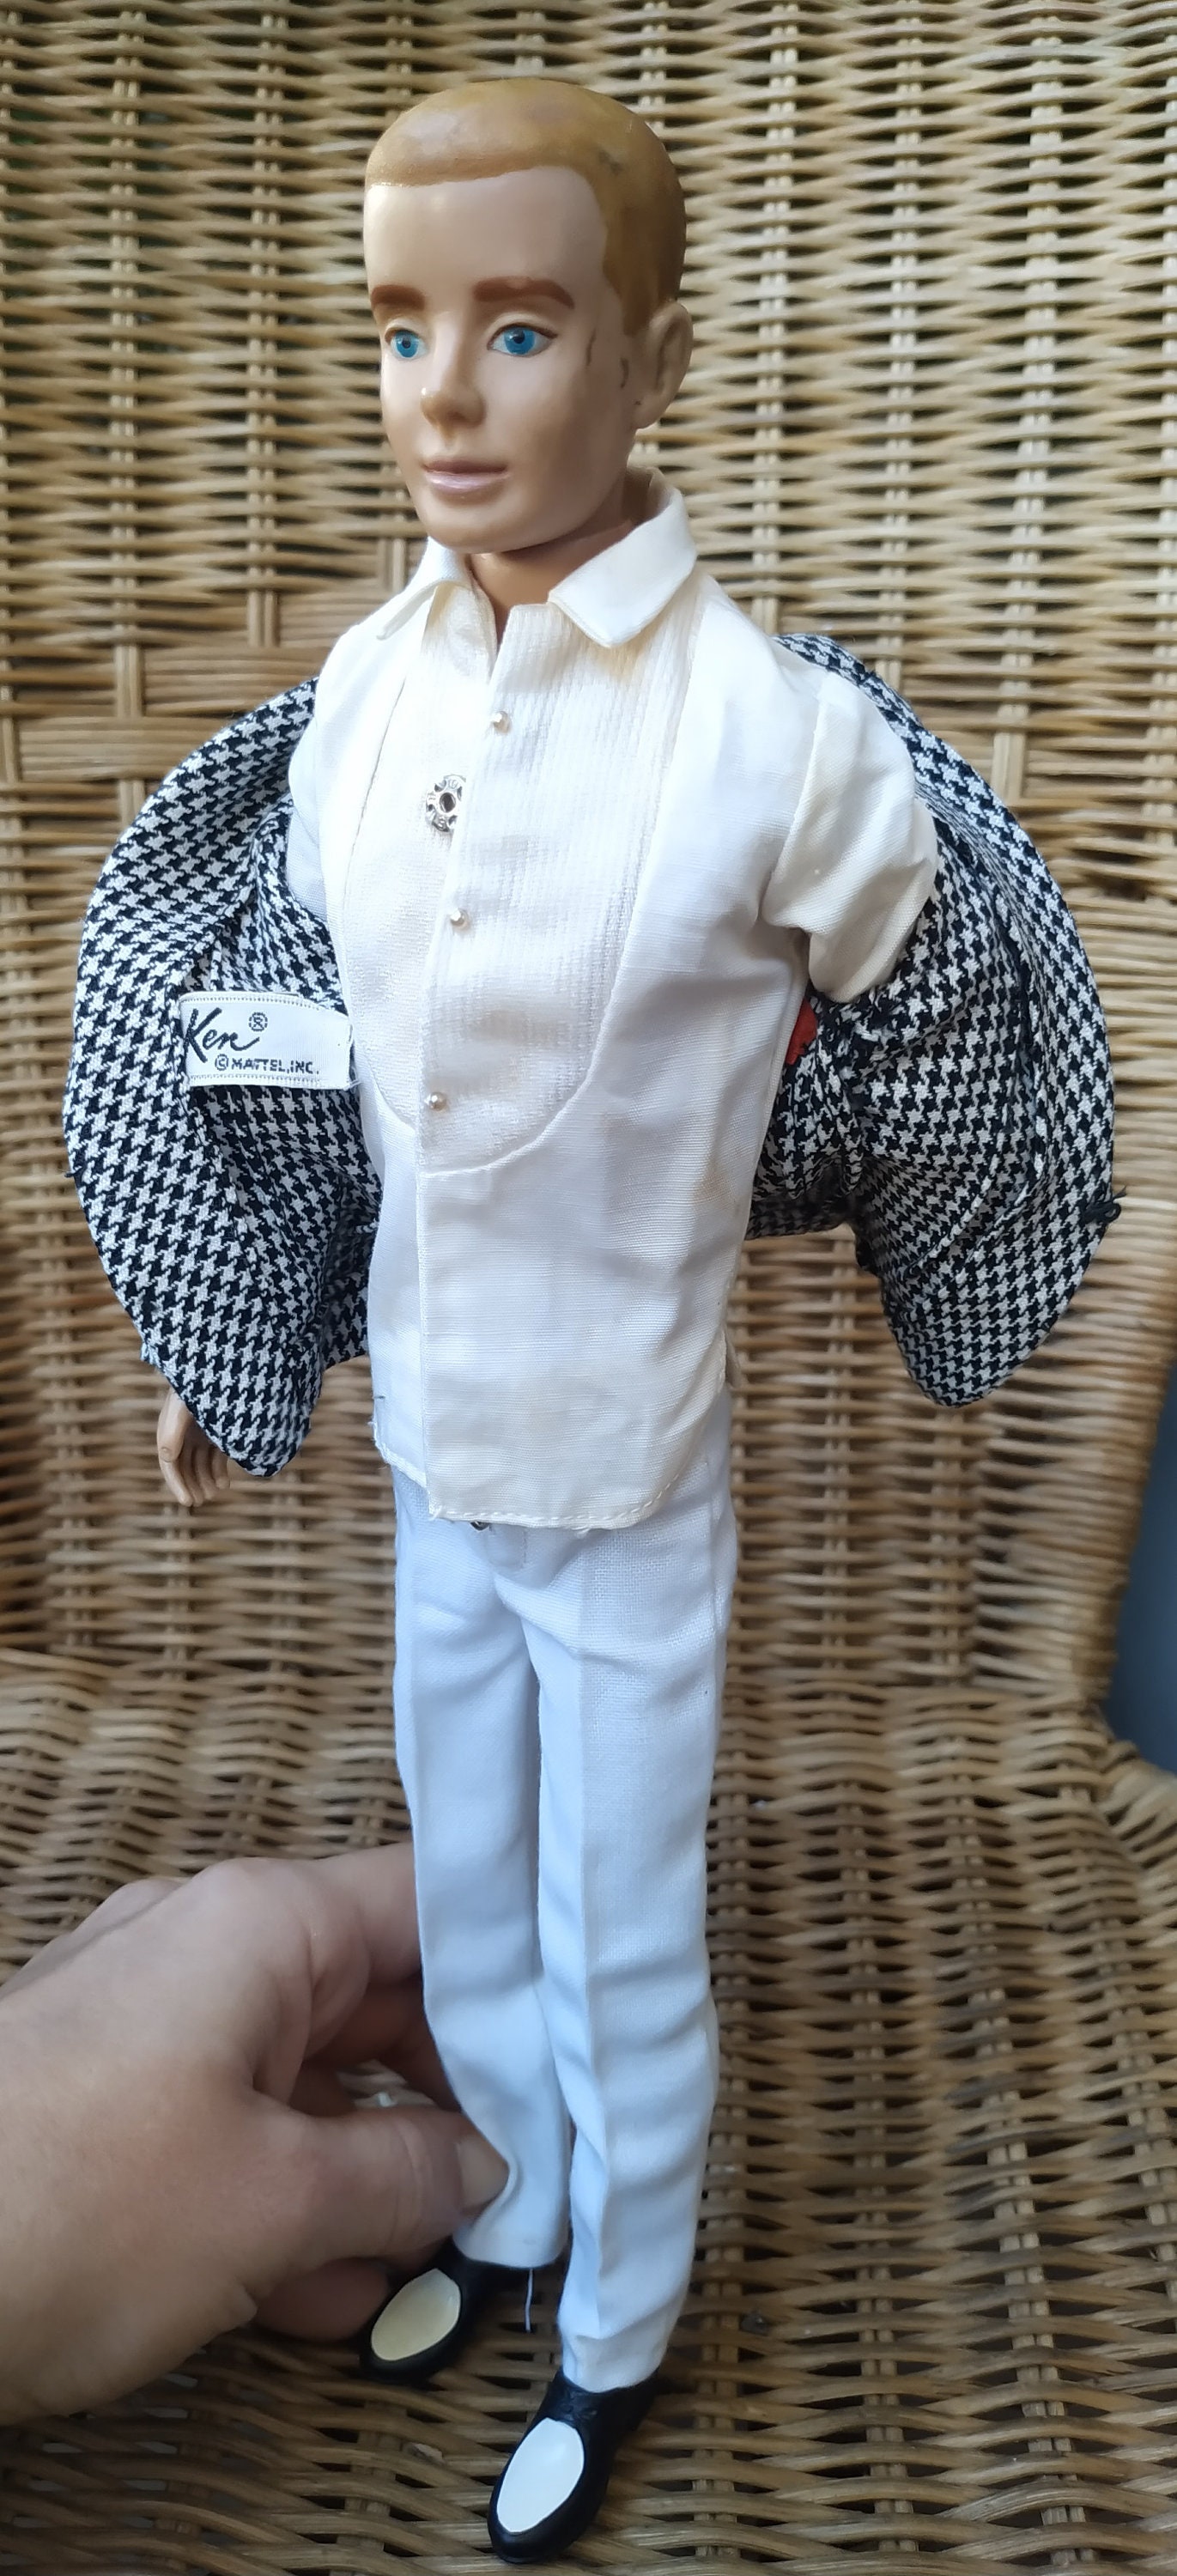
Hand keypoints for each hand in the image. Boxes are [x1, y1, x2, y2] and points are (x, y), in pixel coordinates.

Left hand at [0, 1842, 506, 2422]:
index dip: (526, 1971)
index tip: (595, 2047)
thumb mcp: (275, 2202)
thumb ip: (406, 2177)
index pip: (435, 1903)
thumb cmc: (71, 2205)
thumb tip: (485, 2170)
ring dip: (377, 2168)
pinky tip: (340, 2293)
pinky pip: (232, 2134)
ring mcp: (151, 2028)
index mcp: (261, 1923)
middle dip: (458, 2095)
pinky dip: (289, 2202)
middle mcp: (208, 1949)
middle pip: (377, 1997)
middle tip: (540, 2179)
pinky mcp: (107, 2111)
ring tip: (452, 2254)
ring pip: (306, 2079)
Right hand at [157, 1386, 231, 1505]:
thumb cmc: (197, 1388)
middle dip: (191, 1485)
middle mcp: (183, 1434)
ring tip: (215, 1493)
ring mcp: (200, 1434)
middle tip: (201, 1501)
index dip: (177, 1484)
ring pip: (200, 1465)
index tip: (188, 1501)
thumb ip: (173, 1432)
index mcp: (169, 1430)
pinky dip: (218, 1471)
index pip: (169, 1464)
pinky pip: (214, 1457)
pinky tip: (224, 1483)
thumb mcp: (181, 1409)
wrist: (218, 1368)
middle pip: (184, 1468)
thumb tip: (165, 1457)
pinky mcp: (217, 1433)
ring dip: (205, 1481)